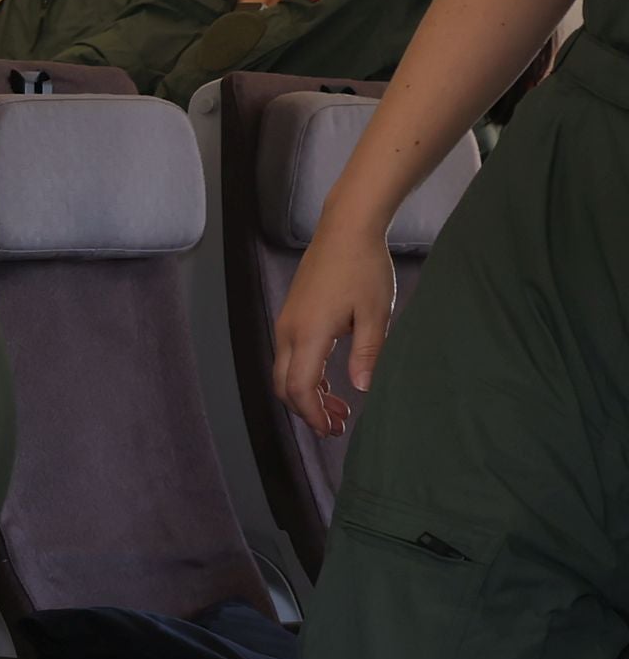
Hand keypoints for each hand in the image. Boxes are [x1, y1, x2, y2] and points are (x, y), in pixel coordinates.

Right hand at [272, 221, 397, 438]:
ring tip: (337, 405)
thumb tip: (362, 389)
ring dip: (307, 393)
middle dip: (306, 410)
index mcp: (309, 334)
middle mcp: (288, 331)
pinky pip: (289, 355)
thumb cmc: (364, 267)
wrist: (345, 229)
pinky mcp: (291, 314)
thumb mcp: (375, 313)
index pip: (299, 388)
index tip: (331, 430)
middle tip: (336, 425)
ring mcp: (286, 322)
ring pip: (285, 371)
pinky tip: (329, 377)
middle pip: (283, 385)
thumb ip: (367, 353)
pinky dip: (305, 374)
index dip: (312, 414)